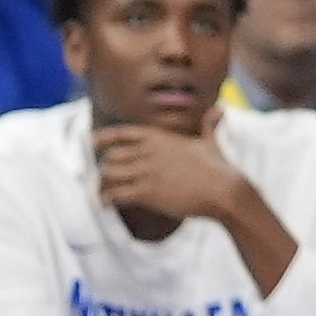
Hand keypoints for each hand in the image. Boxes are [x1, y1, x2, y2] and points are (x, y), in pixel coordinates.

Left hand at [92, 120, 254, 234]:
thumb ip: (208, 126)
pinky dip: (107, 200)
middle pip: (110, 156)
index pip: (121, 133)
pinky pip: (115, 194)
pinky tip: (107, 205)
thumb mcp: (210, 142)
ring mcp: (147, 171)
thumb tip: (220, 110)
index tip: (91, 142)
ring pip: (108, 174)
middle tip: (105, 180)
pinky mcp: (147, 192)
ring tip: (103, 194)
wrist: (225, 190)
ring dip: (103, 185)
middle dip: (105, 168)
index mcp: (160, 137)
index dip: (102, 138)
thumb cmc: (218, 167)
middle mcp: (149, 152)